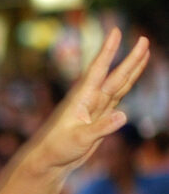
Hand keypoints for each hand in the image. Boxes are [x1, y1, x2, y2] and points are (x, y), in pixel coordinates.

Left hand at [29, 29, 148, 174]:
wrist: (49, 161)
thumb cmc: (57, 148)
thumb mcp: (79, 139)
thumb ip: (101, 128)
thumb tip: (124, 115)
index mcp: (82, 99)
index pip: (98, 70)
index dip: (107, 51)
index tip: (116, 32)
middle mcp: (90, 100)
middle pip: (115, 76)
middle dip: (131, 59)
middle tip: (144, 39)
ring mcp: (95, 109)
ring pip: (118, 85)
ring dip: (131, 69)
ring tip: (143, 53)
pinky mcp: (98, 118)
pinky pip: (116, 98)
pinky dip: (126, 86)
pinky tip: (132, 78)